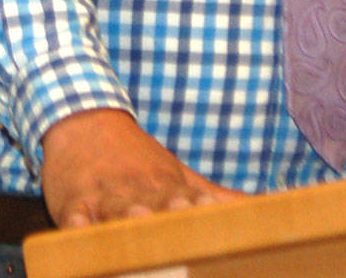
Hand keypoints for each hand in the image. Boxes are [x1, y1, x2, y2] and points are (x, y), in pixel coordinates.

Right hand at [41, 109, 241, 225]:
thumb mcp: (181, 175)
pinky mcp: (71, 201)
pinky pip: (71, 213)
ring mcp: (103, 195)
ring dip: (126, 215)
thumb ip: (223, 199)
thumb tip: (274, 209)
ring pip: (114, 208)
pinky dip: (76, 220)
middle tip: (181, 216)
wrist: (83, 120)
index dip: (202, 208)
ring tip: (136, 220)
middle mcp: (139, 192)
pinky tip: (79, 224)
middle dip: (167, 214)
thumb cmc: (138, 160)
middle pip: (154, 207)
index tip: (214, 211)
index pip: (189, 201)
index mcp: (168, 188)